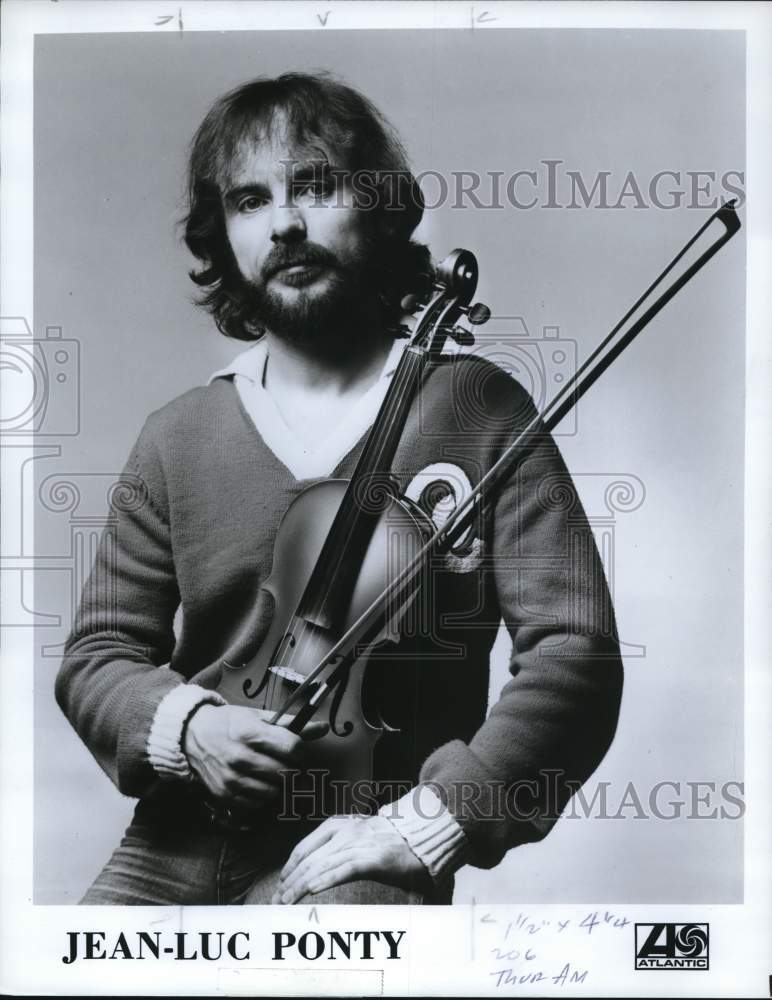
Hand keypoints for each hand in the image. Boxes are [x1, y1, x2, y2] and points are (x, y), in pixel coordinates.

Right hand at [183, 704, 326, 809]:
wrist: (192, 735)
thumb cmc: (230, 723)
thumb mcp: (259, 716)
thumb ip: (291, 725)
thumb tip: (323, 728)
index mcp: (250, 733)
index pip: (292, 748)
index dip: (299, 750)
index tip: (295, 749)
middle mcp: (240, 757)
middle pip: (286, 773)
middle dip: (291, 769)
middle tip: (285, 762)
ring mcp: (231, 779)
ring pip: (274, 792)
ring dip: (278, 784)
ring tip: (270, 772)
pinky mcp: (224, 795)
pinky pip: (257, 804)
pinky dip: (262, 796)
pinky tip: (256, 782)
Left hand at [272, 815, 427, 903]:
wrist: (425, 835)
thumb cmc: (394, 842)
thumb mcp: (362, 838)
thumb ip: (342, 851)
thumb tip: (320, 872)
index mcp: (341, 825)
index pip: (306, 847)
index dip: (290, 867)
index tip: (281, 885)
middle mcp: (347, 832)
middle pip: (309, 859)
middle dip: (290, 882)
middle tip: (277, 902)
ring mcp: (360, 843)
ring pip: (321, 865)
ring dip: (300, 886)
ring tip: (286, 903)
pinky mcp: (374, 857)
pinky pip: (344, 869)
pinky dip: (326, 879)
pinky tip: (312, 890)